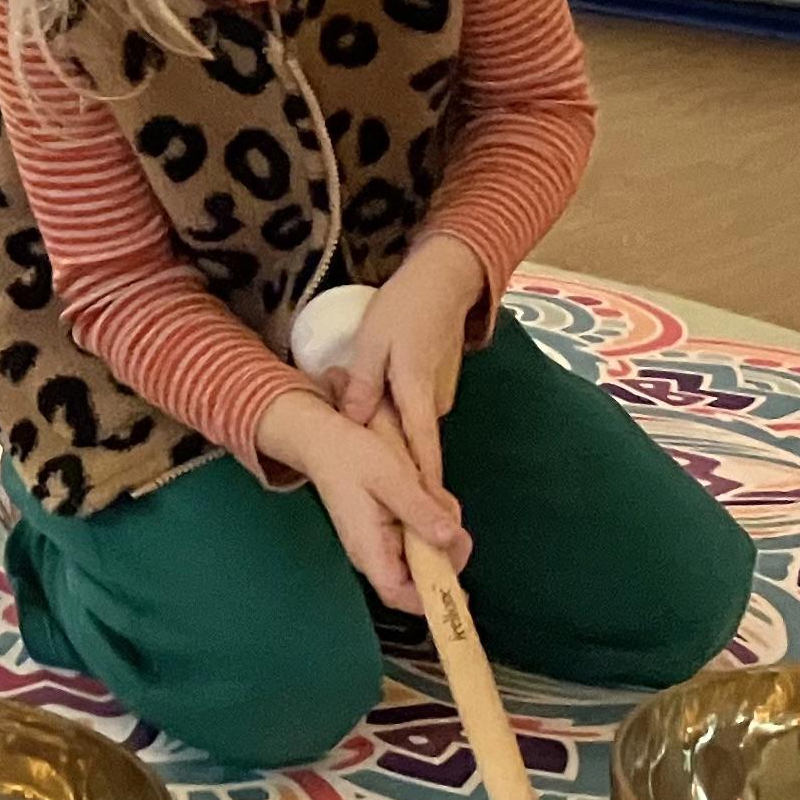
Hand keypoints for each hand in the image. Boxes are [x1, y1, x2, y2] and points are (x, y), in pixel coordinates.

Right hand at [256, 389, 466, 613]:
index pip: (399, 594)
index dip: (431, 598)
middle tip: (446, 513)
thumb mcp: (392, 479)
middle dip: (445, 550)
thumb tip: (451, 539)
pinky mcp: (390, 530)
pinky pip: (420, 536)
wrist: (325, 440)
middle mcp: (375, 554)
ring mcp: (383, 543)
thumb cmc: (351, 458)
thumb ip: (422, 511)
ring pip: (425, 554)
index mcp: (369, 549)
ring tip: (432, 494)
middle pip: (420, 578)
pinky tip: (426, 492)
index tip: (460, 586)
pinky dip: (433, 518)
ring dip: (441, 529)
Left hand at [325, 236, 486, 488]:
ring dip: (394, 447)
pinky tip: (377, 426)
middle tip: (378, 502)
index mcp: (417, 393)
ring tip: (366, 466)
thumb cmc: (405, 306)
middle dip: (399, 475)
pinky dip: (399, 425)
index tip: (424, 519)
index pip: (420, 450)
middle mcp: (435, 402)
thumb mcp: (372, 341)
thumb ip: (363, 384)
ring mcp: (440, 396)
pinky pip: (416, 417)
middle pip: (415, 449)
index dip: (420, 487)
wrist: (446, 280)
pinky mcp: (438, 388)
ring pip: (413, 432)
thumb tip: (354, 422)